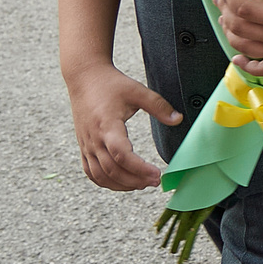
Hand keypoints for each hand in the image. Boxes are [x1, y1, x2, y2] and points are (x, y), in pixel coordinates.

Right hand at [66, 62, 177, 189]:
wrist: (85, 78)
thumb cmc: (112, 84)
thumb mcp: (138, 91)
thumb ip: (159, 106)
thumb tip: (179, 120)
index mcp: (107, 125)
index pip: (121, 154)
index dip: (139, 168)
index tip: (157, 174)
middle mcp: (94, 139)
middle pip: (112, 170)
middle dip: (134, 180)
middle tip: (156, 182)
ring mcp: (86, 145)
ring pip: (100, 175)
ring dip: (121, 185)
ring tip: (142, 184)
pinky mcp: (83, 147)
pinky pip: (91, 172)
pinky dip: (106, 182)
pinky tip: (122, 183)